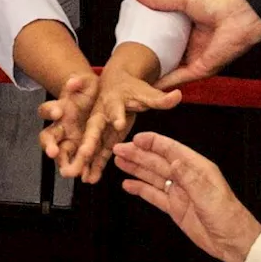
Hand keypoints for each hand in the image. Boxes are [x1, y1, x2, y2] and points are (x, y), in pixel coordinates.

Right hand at [37, 72, 99, 173]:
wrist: (99, 101)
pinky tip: (90, 177)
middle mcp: (60, 127)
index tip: (57, 113)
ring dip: (65, 163)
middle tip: (53, 152)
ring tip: (70, 172)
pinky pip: (81, 162)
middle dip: (49, 146)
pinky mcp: (82, 150)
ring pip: (63, 154)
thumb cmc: (88, 92)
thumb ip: (78, 82)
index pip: (46, 111)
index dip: (49, 111)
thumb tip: (73, 81)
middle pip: (48, 138)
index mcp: (59, 109)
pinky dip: (85, 170)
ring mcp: (70, 140)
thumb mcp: (85, 83)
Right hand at [69, 64, 181, 183]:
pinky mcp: (103, 137)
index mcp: (114, 101)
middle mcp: (102, 114)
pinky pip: (98, 152)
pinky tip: (90, 178)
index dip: (117, 115)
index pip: (116, 108)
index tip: (119, 123)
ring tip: (83, 174)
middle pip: (94, 128)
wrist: (115, 83)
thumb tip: (177, 96)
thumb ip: (159, 98)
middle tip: (85, 152)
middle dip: (88, 142)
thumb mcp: (145, 91)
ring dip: (86, 159)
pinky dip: (93, 165)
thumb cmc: (130, 88)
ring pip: (91, 144)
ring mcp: (100, 127)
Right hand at [114, 132, 260, 261]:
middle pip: (158, 162)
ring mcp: (179, 192)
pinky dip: (140, 189)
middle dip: (138, 154)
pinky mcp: (175, 208)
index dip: (154, 142)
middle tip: (118, 149)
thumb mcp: (209, 196)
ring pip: (153, 176)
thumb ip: (190, 178)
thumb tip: (173, 161)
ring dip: (136, 168)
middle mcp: (186, 176)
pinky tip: (127, 184)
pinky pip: (154, 195)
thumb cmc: (227, 216)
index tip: (135, 139)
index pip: (172, 150)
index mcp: (197, 168)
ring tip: (118, 161)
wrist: (233, 243)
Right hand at [131, 0, 260, 88]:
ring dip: (155, 76)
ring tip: (133, 81)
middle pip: (166, 57)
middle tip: (127, 66)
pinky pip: (179, 79)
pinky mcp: (200, 69)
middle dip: (149, 62)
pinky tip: (148, 88)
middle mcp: (191, 47)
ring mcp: (195, 59)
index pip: (164, 40)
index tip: (130, 45)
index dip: (149, 42)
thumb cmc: (217, 3)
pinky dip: (165, 84)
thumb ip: (159, 0)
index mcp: (188, 30)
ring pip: (170, 71)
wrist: (240, 14)